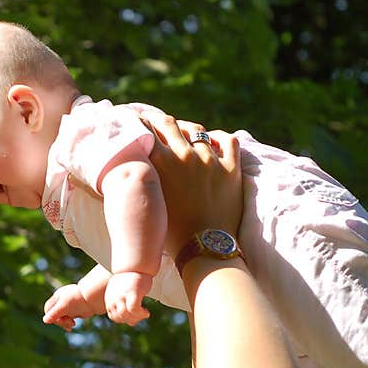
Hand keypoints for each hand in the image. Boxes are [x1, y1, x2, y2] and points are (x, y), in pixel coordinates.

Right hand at [43, 284, 102, 330]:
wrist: (94, 299)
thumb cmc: (78, 301)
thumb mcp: (64, 307)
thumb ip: (54, 314)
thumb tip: (45, 321)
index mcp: (57, 297)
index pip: (48, 310)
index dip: (52, 317)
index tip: (61, 320)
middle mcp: (61, 301)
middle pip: (54, 315)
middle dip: (61, 321)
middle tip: (70, 324)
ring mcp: (68, 306)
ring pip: (61, 318)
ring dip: (65, 323)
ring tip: (73, 324)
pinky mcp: (74, 310)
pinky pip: (67, 319)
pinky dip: (69, 323)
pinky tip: (72, 326)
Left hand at [104, 272, 151, 325]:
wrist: (136, 264)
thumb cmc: (132, 278)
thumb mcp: (126, 294)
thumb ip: (126, 308)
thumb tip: (131, 324)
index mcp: (109, 298)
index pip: (113, 316)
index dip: (124, 320)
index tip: (134, 317)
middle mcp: (113, 298)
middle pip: (119, 317)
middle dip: (130, 320)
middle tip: (140, 316)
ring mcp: (122, 296)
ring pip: (125, 315)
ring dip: (136, 318)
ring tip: (144, 314)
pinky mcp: (132, 293)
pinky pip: (133, 310)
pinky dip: (140, 314)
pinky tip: (146, 312)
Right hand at [140, 112, 242, 258]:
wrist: (202, 247)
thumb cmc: (170, 232)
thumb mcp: (150, 200)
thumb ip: (147, 178)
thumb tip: (141, 166)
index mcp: (162, 162)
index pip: (147, 129)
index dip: (141, 122)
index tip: (137, 121)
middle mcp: (185, 155)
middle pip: (170, 124)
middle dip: (162, 121)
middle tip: (158, 124)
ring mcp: (210, 160)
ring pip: (198, 131)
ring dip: (188, 129)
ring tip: (185, 133)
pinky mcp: (231, 169)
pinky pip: (229, 141)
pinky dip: (220, 138)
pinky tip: (215, 140)